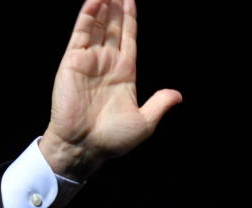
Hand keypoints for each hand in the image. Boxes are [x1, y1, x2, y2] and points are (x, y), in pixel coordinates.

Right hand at [39, 0, 181, 177]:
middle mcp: (107, 63)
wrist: (85, 148)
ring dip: (103, 5)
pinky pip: (81, 33)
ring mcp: (89, 60)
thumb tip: (178, 95)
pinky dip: (88, 15)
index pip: (129, 38)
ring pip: (98, 25)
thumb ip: (159, 104)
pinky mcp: (73, 61)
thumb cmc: (112, 140)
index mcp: (124, 74)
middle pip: (114, 26)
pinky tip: (95, 0)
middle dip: (117, 6)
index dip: (130, 18)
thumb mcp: (144, 123)